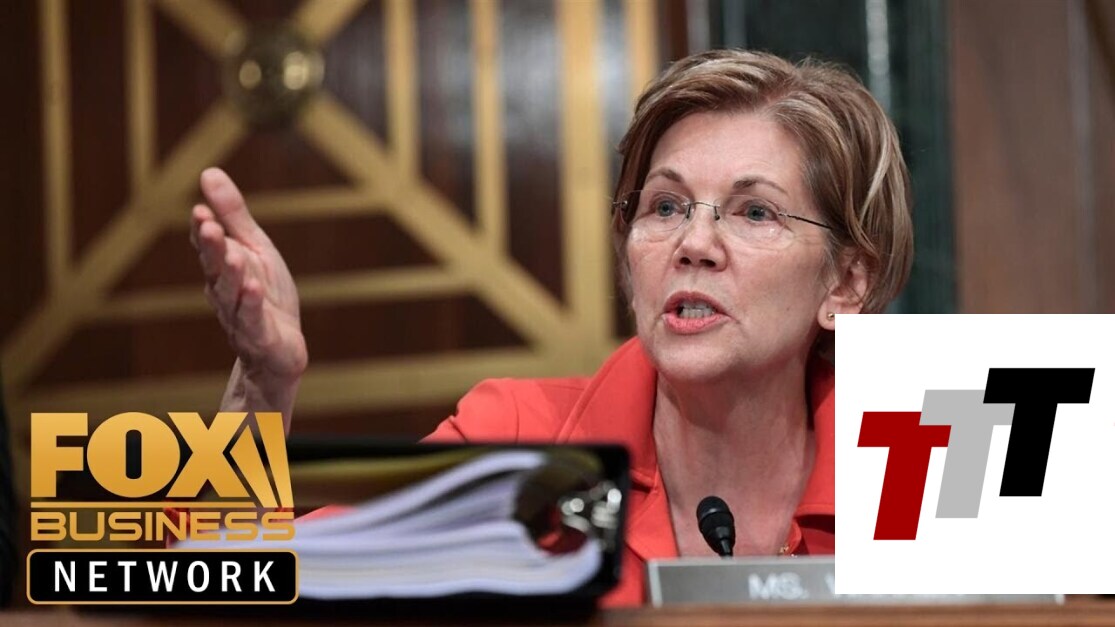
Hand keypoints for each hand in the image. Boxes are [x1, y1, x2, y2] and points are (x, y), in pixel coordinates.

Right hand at [190, 168, 307, 385]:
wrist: (280, 348)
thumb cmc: (266, 293)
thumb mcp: (254, 248)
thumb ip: (232, 215)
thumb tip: (208, 172)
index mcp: (222, 267)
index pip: (208, 245)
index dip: (203, 229)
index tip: (200, 209)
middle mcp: (224, 291)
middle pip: (215, 268)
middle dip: (211, 247)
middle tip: (208, 225)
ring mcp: (239, 316)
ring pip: (231, 294)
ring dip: (232, 275)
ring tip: (235, 256)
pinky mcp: (259, 337)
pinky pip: (252, 320)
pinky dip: (252, 305)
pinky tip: (254, 288)